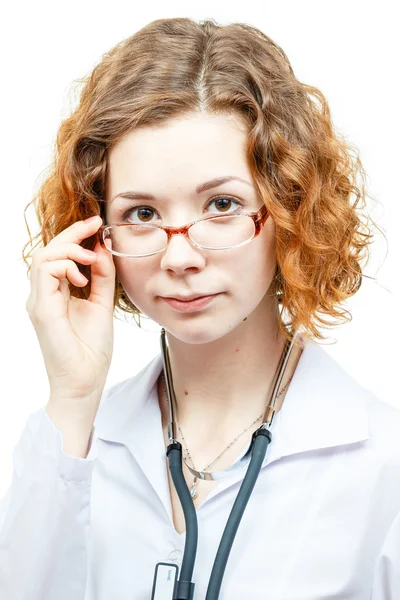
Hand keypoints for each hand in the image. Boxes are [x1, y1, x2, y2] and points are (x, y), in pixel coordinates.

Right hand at [26, 215, 115, 412]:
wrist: (85, 382)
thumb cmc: (91, 350)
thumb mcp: (101, 304)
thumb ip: (101, 277)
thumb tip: (103, 248)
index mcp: (56, 293)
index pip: (59, 254)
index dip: (76, 235)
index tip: (97, 222)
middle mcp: (43, 294)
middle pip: (48, 250)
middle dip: (72, 233)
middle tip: (95, 224)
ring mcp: (39, 301)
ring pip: (42, 257)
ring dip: (68, 248)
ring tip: (90, 257)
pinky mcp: (42, 309)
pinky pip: (45, 273)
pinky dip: (65, 266)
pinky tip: (83, 276)